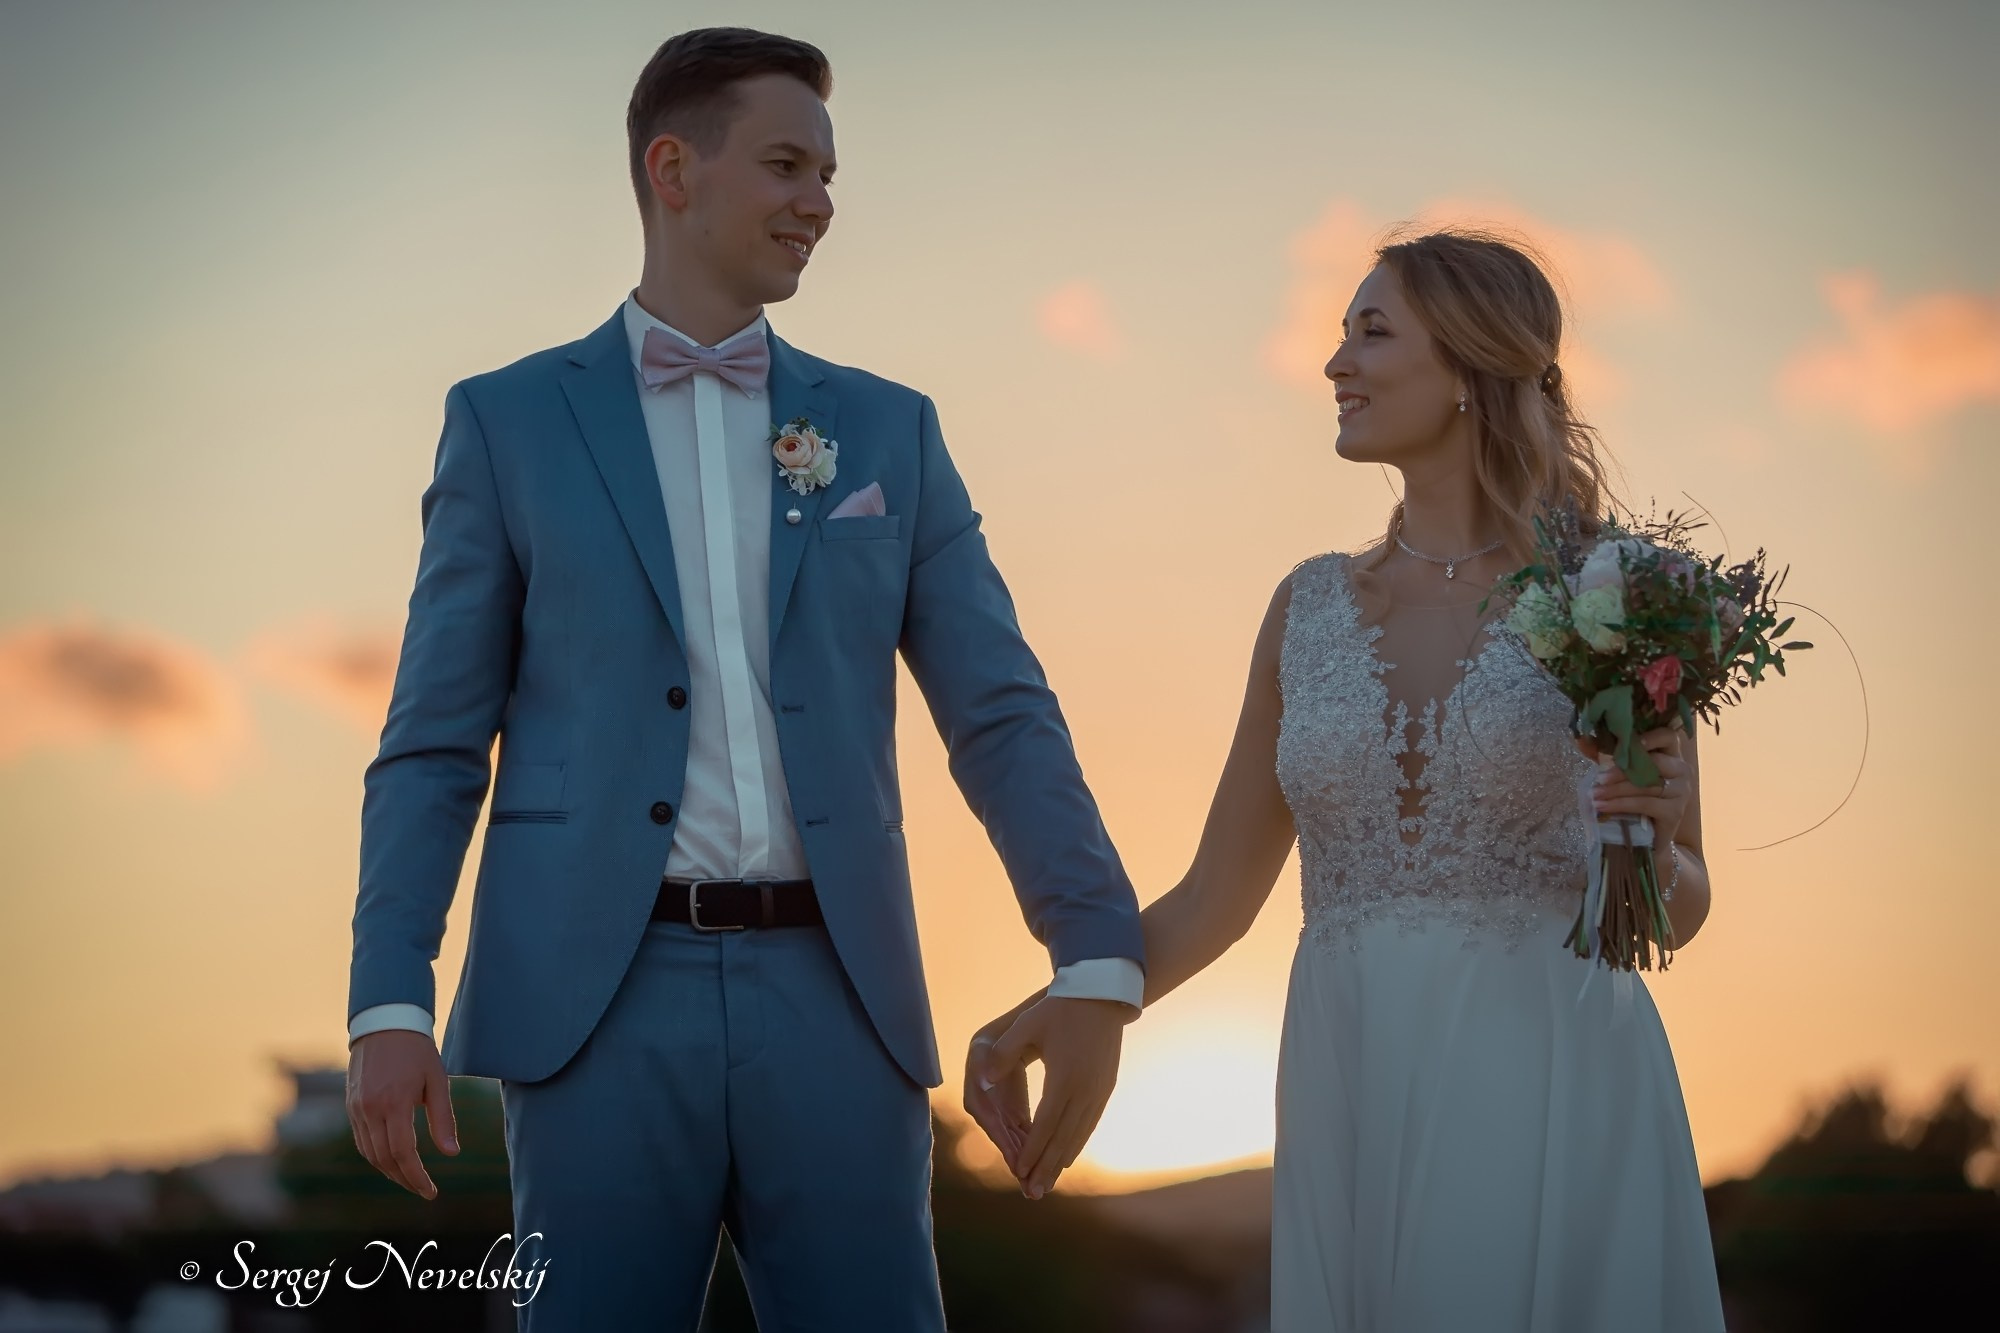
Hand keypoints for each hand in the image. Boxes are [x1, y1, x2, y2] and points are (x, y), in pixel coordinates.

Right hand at [346, 1029, 458, 1199]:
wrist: (385, 1023)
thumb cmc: (418, 1051)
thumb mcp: (438, 1081)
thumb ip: (443, 1119)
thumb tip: (451, 1154)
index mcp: (394, 1102)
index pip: (403, 1153)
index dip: (416, 1177)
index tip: (431, 1192)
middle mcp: (370, 1108)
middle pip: (384, 1158)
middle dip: (404, 1179)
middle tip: (423, 1190)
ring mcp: (357, 1107)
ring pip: (370, 1153)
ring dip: (389, 1171)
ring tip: (410, 1179)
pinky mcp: (351, 1105)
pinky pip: (362, 1140)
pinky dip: (376, 1155)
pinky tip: (393, 1160)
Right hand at [962, 1013, 1031, 1177]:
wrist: (1059, 1002)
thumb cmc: (1045, 1010)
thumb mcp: (1025, 1028)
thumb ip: (1004, 1052)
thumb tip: (984, 1080)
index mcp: (980, 1053)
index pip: (982, 1104)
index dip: (997, 1132)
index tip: (1016, 1156)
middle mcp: (981, 1071)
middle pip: (991, 1121)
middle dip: (1009, 1151)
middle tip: (1026, 1181)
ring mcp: (994, 1082)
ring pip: (1004, 1126)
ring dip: (1019, 1154)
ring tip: (1034, 1184)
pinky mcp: (1010, 1091)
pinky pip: (1017, 1123)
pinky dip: (1028, 1143)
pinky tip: (1042, 1165)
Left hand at [975, 996, 1125, 1198]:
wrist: (1103, 994)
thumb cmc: (1060, 1007)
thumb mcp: (1027, 1025)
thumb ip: (1003, 1054)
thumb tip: (981, 1079)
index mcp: (1065, 1078)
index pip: (1045, 1124)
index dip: (1032, 1151)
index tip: (1020, 1172)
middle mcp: (1085, 1090)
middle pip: (1064, 1139)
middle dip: (1047, 1168)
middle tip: (1034, 1193)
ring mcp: (1099, 1091)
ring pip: (1079, 1135)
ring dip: (1062, 1161)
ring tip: (1049, 1183)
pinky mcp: (1105, 1087)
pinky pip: (1090, 1124)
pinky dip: (1077, 1143)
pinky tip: (1068, 1156)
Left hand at [1574, 724, 1691, 848]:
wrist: (1647, 838)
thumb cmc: (1635, 799)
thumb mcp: (1620, 774)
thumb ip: (1606, 756)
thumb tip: (1580, 739)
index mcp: (1672, 755)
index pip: (1668, 736)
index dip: (1650, 737)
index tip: (1624, 742)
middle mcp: (1682, 770)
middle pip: (1653, 762)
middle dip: (1622, 770)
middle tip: (1598, 778)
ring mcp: (1681, 791)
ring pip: (1646, 785)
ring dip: (1616, 790)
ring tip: (1594, 795)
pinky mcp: (1675, 812)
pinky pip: (1645, 804)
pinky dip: (1621, 805)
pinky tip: (1602, 807)